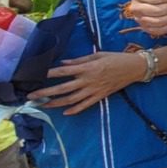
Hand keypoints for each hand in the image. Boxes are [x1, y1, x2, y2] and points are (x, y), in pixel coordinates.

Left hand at [30, 52, 147, 115]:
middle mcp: (88, 80)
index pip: (63, 72)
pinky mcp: (100, 96)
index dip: (48, 73)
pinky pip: (85, 105)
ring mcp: (94, 90)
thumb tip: (63, 64)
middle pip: (63, 88)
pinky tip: (65, 112)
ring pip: (71, 100)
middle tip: (32, 96)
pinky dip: (75, 110)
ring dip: (56, 103)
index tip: (35, 75)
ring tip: (43, 105)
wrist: (134, 68)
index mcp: (87, 68)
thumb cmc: (116, 58)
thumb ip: (79, 61)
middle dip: (46, 92)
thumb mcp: (97, 55)